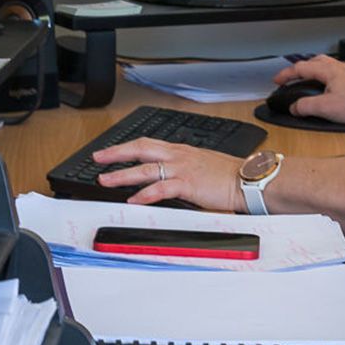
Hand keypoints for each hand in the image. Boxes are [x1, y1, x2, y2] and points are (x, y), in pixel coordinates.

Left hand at [93, 137, 245, 209]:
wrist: (247, 179)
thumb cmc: (229, 175)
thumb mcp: (202, 165)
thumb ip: (184, 168)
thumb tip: (169, 177)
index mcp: (182, 150)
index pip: (148, 143)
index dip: (127, 146)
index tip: (111, 151)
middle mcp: (179, 155)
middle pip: (141, 148)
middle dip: (116, 153)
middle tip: (98, 158)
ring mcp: (182, 168)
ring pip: (145, 168)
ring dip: (122, 174)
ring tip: (105, 180)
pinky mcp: (188, 184)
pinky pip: (161, 188)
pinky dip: (145, 194)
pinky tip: (133, 200)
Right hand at [273, 55, 344, 123]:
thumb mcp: (326, 108)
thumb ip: (306, 106)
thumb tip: (294, 107)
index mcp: (328, 70)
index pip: (300, 67)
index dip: (286, 74)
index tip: (277, 80)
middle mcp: (338, 67)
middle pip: (313, 61)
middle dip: (299, 69)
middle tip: (290, 78)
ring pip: (325, 64)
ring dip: (312, 70)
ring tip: (306, 79)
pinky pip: (334, 71)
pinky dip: (324, 75)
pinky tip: (326, 86)